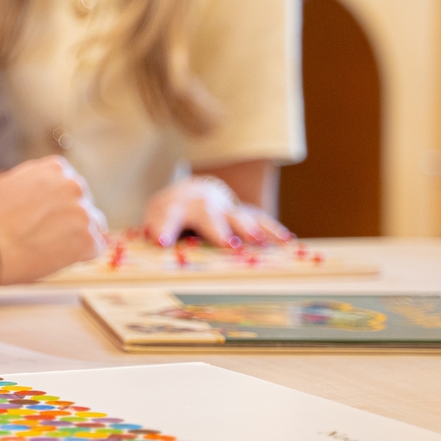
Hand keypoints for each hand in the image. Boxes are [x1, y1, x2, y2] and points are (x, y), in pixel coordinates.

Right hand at [0, 156, 106, 284]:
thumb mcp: (13, 182)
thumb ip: (37, 183)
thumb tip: (50, 191)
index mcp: (56, 167)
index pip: (70, 185)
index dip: (58, 204)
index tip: (44, 217)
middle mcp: (74, 184)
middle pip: (83, 204)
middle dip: (70, 219)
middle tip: (45, 235)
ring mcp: (83, 211)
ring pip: (92, 226)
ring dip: (76, 237)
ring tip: (49, 247)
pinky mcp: (87, 238)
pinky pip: (93, 249)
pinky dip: (78, 257)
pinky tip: (54, 257)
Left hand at [143, 176, 293, 247]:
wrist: (191, 191)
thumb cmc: (171, 214)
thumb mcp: (155, 220)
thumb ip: (156, 233)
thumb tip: (154, 250)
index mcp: (174, 208)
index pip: (166, 217)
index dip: (163, 228)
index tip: (161, 241)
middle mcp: (202, 204)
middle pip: (209, 215)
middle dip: (218, 230)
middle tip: (228, 245)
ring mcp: (225, 207)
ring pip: (237, 216)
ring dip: (248, 229)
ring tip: (258, 241)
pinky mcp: (243, 212)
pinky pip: (260, 219)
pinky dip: (272, 230)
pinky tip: (286, 241)